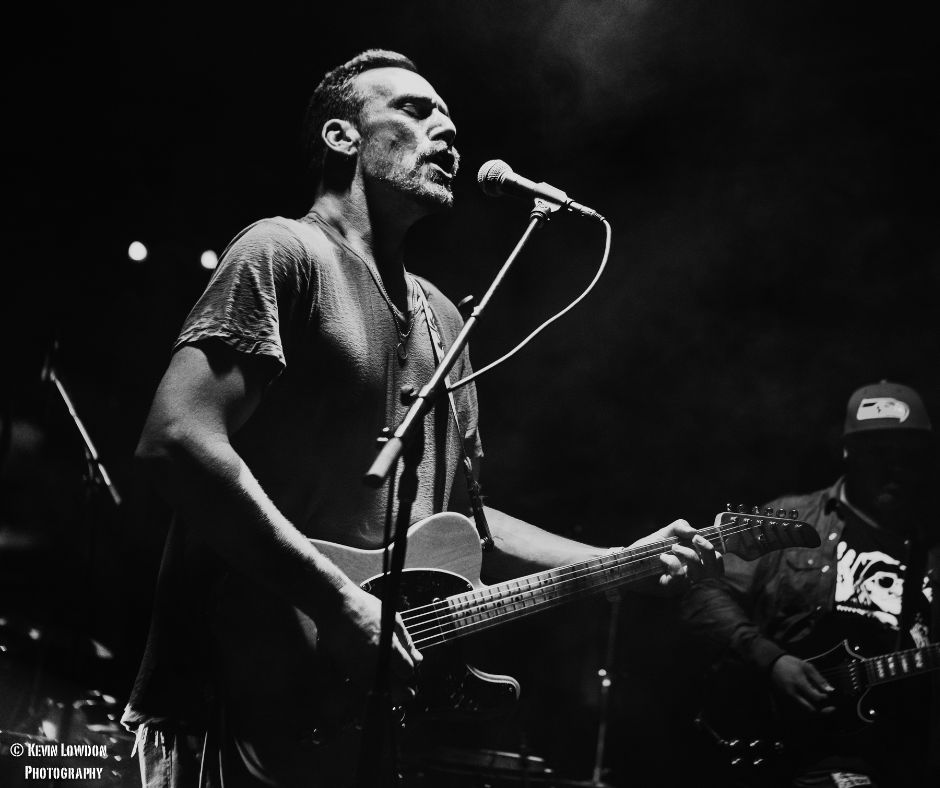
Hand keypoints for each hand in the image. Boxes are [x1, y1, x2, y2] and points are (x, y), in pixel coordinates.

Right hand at [316, 585, 422, 702]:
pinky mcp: (346, 670)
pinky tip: (373, 673)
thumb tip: (418, 659)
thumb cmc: (365, 608)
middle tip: (407, 690)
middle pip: (394, 689)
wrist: (335, 607)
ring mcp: (359, 669)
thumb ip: (407, 642)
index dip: (410, 669)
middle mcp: (375, 663)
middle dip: (402, 689)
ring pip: (378, 690)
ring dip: (387, 688)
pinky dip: (371, 684)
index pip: (407, 671)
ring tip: (389, 678)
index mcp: (389, 649)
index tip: (409, 665)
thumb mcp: (393, 619)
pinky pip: (363, 685)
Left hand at [630, 519, 722, 592]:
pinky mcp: (669, 588)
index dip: (715, 552)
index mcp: (692, 562)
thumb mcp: (664, 533)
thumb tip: (694, 531)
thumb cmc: (647, 549)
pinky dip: (673, 562)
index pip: (717, 564)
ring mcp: (681, 583)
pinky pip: (680, 576)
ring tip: (673, 547)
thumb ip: (679, 527)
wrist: (626, 561)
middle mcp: (690, 574)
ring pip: (699, 572)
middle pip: (715, 570)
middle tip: (694, 539)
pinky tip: (662, 557)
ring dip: (689, 554)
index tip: (699, 538)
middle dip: (708, 550)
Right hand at [770, 654, 834, 713]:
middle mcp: (793, 695)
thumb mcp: (807, 667)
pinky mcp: (784, 702)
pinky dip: (805, 713)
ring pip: (803, 714)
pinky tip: (810, 707)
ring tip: (820, 708)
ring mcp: (787, 700)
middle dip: (822, 711)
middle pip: (810, 711)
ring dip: (814, 713)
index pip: (816, 698)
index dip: (824, 698)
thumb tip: (830, 691)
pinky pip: (797, 712)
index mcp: (799, 684)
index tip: (826, 695)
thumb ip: (819, 679)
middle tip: (830, 708)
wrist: (772, 664)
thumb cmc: (790, 664)